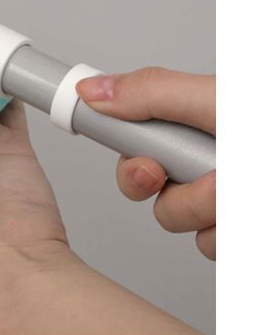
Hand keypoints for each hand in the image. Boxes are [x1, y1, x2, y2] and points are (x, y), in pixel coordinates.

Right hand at [77, 67, 215, 259]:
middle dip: (157, 182)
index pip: (128, 130)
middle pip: (141, 180)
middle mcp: (198, 155)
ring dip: (199, 210)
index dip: (115, 139)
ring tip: (232, 190)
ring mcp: (215, 195)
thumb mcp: (215, 101)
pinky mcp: (227, 227)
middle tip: (174, 172)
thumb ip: (153, 92)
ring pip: (172, 217)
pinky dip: (222, 234)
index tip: (100, 140)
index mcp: (190, 118)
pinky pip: (204, 244)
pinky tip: (240, 214)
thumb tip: (94, 90)